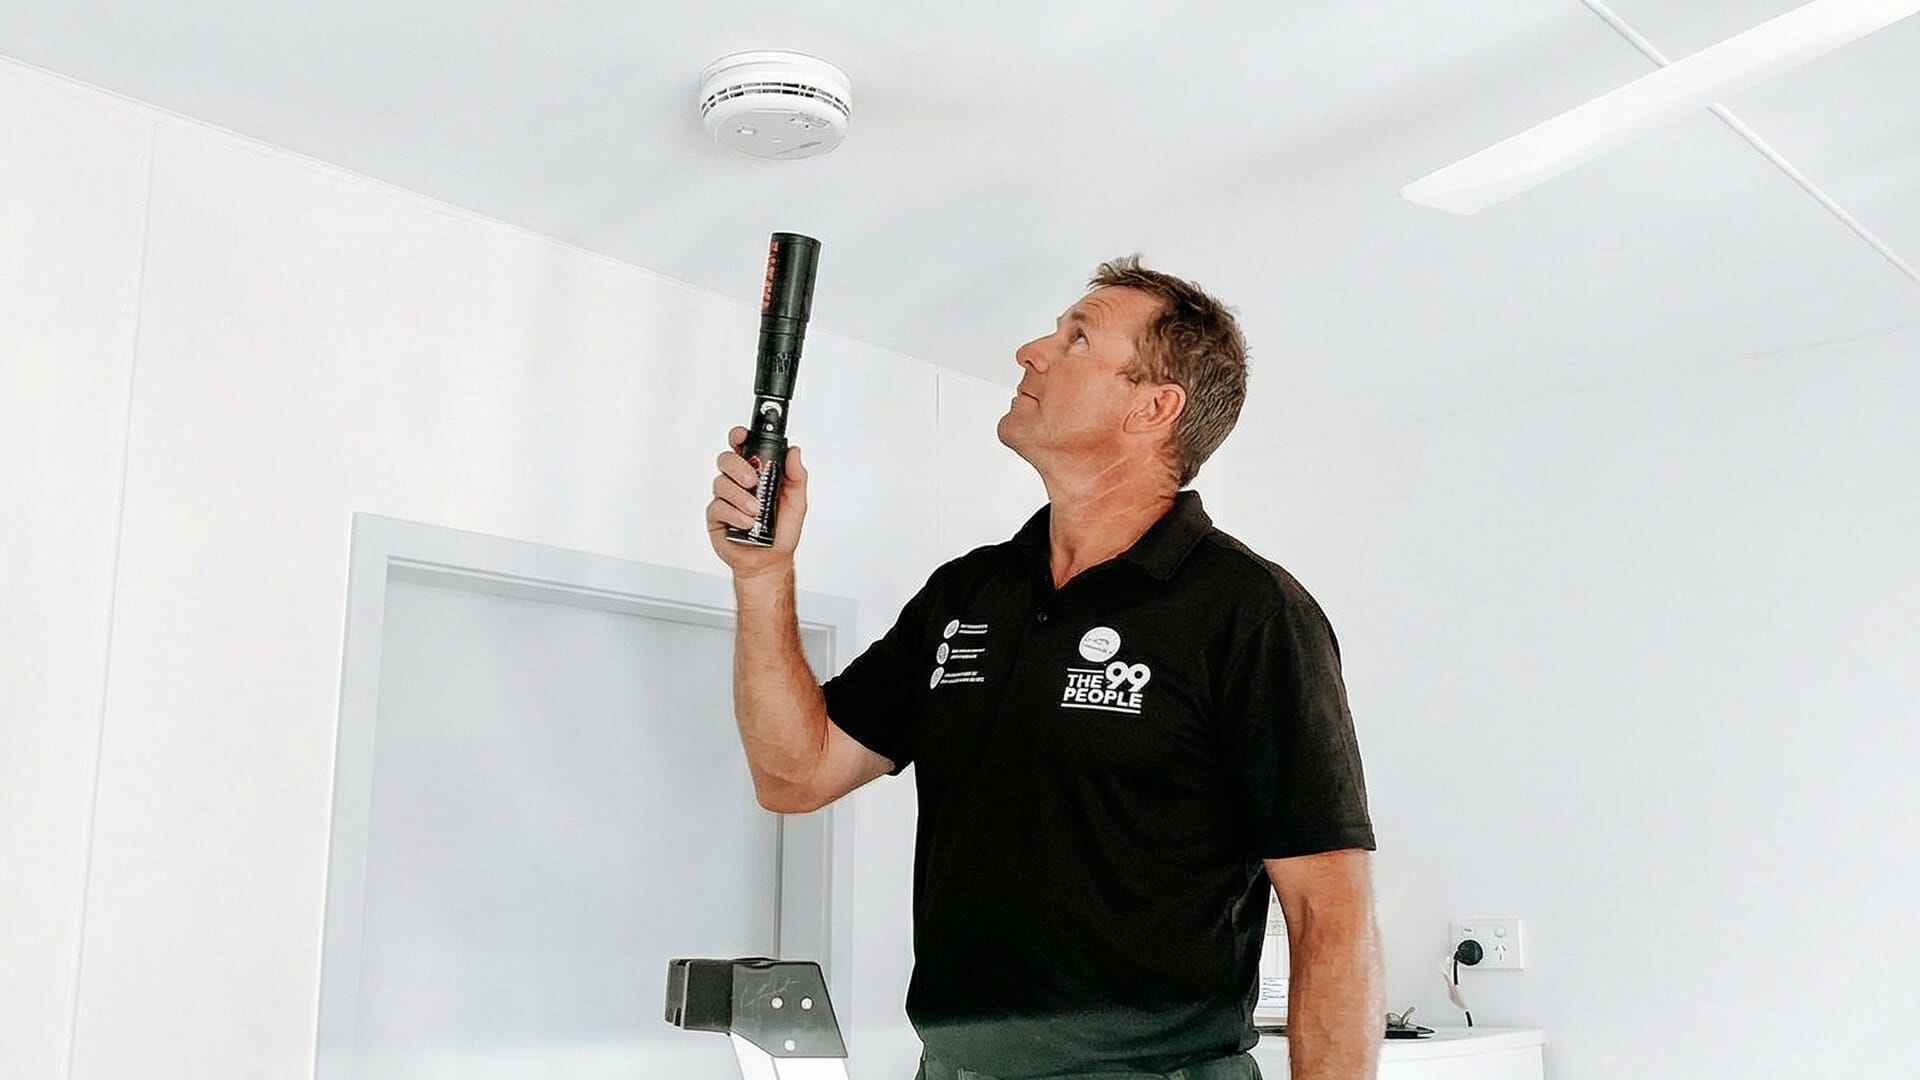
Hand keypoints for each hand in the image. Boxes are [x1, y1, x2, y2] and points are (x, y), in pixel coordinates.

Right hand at [707, 426, 809, 577]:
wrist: (770, 561)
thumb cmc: (782, 531)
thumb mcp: (797, 501)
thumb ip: (796, 475)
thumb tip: (794, 451)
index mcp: (757, 472)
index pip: (742, 446)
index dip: (739, 436)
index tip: (743, 436)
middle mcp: (738, 482)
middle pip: (726, 460)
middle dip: (738, 467)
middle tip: (753, 481)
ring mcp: (725, 499)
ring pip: (721, 483)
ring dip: (739, 496)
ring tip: (755, 511)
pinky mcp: (716, 516)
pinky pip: (718, 507)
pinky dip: (734, 514)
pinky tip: (746, 523)